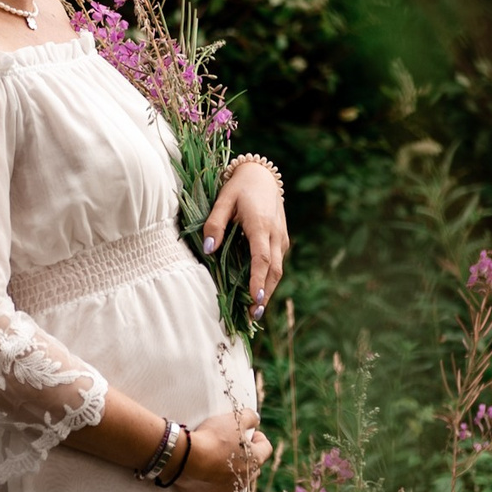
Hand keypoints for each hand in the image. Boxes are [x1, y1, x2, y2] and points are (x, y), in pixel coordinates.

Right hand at [174, 407, 268, 491]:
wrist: (186, 457)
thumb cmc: (212, 438)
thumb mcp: (234, 419)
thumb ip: (249, 417)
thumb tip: (256, 419)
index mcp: (254, 460)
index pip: (266, 448)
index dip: (259, 439)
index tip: (249, 433)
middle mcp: (245, 479)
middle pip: (253, 469)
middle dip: (247, 458)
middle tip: (232, 447)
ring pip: (237, 485)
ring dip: (232, 475)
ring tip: (219, 462)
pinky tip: (211, 486)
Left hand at [201, 161, 288, 323]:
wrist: (262, 175)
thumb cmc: (239, 187)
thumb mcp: (223, 200)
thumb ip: (214, 224)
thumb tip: (209, 249)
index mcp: (261, 225)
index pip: (261, 258)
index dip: (258, 280)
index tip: (255, 299)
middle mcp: (276, 234)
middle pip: (274, 270)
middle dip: (265, 294)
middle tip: (252, 316)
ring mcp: (282, 238)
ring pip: (278, 270)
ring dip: (268, 290)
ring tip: (254, 311)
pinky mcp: (282, 240)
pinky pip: (277, 264)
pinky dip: (269, 280)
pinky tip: (258, 292)